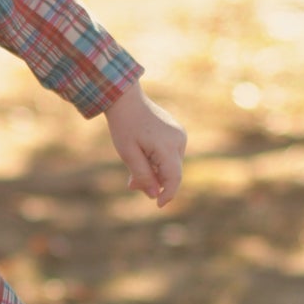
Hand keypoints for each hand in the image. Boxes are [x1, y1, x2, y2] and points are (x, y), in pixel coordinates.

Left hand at [104, 79, 185, 207]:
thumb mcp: (129, 154)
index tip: (158, 205)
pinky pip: (169, 154)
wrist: (126, 99)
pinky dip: (157, 161)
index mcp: (168, 145)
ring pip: (170, 164)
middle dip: (155, 182)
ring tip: (132, 171)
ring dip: (154, 171)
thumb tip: (155, 194)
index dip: (168, 194)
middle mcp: (178, 140)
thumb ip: (143, 175)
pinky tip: (142, 157)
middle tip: (131, 185)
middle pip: (172, 172)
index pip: (175, 178)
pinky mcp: (176, 132)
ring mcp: (179, 134)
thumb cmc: (124, 125)